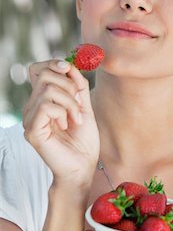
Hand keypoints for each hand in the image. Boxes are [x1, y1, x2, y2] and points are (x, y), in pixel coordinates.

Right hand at [23, 60, 99, 188]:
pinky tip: (66, 125)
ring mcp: (30, 119)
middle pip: (43, 74)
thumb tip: (70, 65)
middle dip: (68, 84)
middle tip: (78, 103)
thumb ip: (77, 86)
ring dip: (70, 102)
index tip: (69, 69)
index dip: (52, 64)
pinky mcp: (32, 130)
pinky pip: (46, 106)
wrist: (83, 166)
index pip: (37, 70)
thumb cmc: (83, 140)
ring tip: (76, 118)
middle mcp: (32, 107)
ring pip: (48, 90)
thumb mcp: (84, 106)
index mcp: (43, 100)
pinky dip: (63, 112)